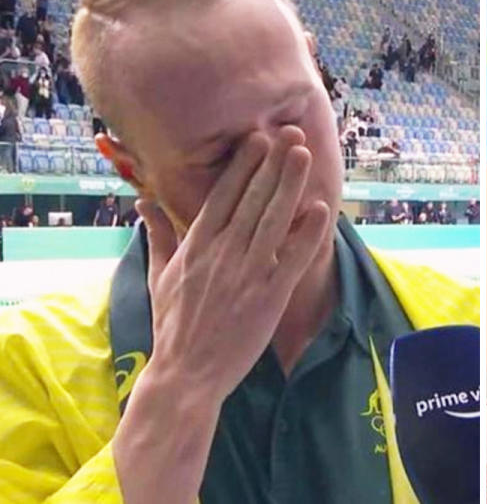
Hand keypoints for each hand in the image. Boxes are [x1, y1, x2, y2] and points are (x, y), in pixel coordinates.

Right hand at [136, 126, 330, 401]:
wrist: (186, 374)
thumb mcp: (159, 277)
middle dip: (272, 165)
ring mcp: (246, 274)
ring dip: (290, 186)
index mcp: (197, 246)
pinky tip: (320, 209)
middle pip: (251, 200)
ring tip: (304, 155)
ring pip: (272, 221)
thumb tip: (144, 204)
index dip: (243, 166)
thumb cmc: (173, 326)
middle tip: (290, 133)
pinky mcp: (268, 298)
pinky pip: (292, 259)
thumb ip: (158, 237)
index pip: (222, 196)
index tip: (257, 138)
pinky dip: (307, 233)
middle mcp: (222, 254)